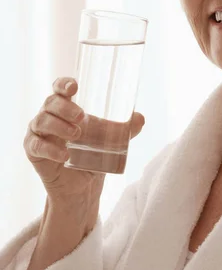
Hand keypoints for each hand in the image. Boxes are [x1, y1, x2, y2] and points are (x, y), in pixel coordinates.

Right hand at [23, 78, 144, 201]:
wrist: (82, 186)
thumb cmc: (92, 154)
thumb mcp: (110, 140)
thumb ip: (125, 129)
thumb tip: (140, 118)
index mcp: (65, 107)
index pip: (59, 88)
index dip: (63, 83)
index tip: (74, 86)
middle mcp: (49, 116)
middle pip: (50, 102)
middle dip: (65, 107)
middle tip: (82, 117)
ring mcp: (38, 133)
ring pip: (41, 121)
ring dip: (58, 126)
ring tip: (76, 135)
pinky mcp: (33, 151)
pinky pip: (36, 145)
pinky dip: (50, 149)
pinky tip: (64, 155)